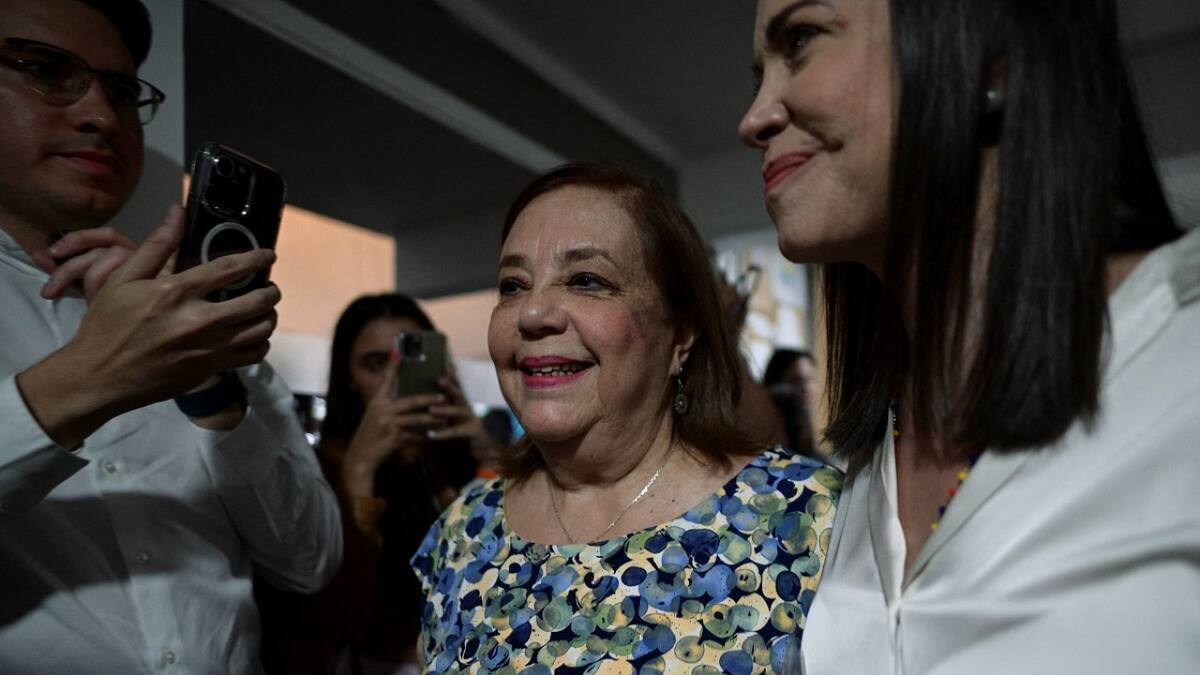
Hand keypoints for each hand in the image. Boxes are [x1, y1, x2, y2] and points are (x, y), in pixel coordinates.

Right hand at [16, 206, 280, 447]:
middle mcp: (198, 320)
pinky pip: (253, 355)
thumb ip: (157, 246)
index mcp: (177, 292)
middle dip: (270, 290)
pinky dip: (259, 343)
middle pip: (257, 301)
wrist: (99, 376)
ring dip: (268, 316)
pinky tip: (250, 335)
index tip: (268, 255)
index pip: (230, 268)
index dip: (256, 258)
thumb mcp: (123, 279)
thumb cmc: (107, 326)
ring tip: (263, 309)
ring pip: (261, 329)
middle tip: (269, 286)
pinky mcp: (210, 369)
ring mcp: (208, 348)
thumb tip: (178, 212)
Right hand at [341, 351, 445, 497]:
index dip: (392, 366)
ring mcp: (388, 424)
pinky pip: (415, 436)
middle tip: (443, 396)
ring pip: (416, 419)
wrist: (360, 458)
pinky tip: (434, 437)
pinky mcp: (394, 437)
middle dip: (429, 399)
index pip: (386, 381)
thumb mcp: (374, 418)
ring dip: (433, 419)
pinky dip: (425, 437)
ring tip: (445, 419)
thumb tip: (403, 400)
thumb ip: (387, 408)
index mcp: (377, 402)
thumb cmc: (369, 437)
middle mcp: (381, 410)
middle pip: (411, 401)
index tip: (398, 351)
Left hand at [428, 369, 501, 470]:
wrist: (483, 452)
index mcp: (462, 405)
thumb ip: (442, 411)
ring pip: (458, 412)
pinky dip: (442, 434)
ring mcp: (471, 420)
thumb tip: (425, 403)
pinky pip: (456, 432)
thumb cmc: (463, 435)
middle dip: (450, 386)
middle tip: (439, 379)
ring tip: (431, 410)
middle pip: (459, 395)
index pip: (456, 388)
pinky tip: (430, 435)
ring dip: (444, 410)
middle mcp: (467, 409)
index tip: (446, 366)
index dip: (452, 377)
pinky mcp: (472, 433)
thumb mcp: (452, 420)